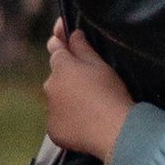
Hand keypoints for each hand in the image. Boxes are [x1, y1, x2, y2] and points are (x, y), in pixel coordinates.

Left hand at [44, 20, 135, 164]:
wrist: (114, 130)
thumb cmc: (110, 92)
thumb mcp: (100, 64)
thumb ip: (82, 47)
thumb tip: (73, 34)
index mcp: (61, 66)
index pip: (56, 49)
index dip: (62, 45)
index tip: (67, 42)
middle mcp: (49, 86)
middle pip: (56, 77)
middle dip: (68, 78)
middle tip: (91, 85)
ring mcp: (49, 110)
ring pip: (57, 100)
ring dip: (68, 100)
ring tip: (91, 107)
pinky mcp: (53, 130)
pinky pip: (58, 121)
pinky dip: (68, 120)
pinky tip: (86, 122)